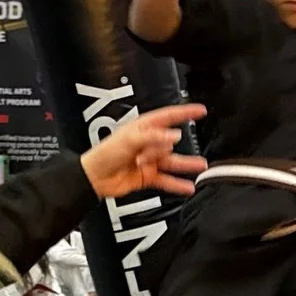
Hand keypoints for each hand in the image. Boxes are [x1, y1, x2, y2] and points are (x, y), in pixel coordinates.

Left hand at [78, 103, 207, 198]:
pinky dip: (177, 184)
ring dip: (186, 164)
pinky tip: (188, 186)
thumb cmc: (105, 154)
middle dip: (172, 145)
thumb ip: (153, 137)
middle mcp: (148, 143)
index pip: (168, 117)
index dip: (185, 112)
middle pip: (169, 142)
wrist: (94, 178)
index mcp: (143, 128)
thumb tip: (173, 136)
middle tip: (180, 147)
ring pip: (172, 161)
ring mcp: (149, 160)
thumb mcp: (129, 139)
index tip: (200, 110)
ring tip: (201, 165)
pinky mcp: (148, 176)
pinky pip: (166, 180)